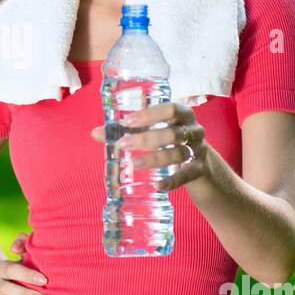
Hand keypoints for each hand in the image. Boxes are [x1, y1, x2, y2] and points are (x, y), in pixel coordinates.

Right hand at [0, 233, 46, 294]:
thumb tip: (15, 248)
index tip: (44, 280)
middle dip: (22, 293)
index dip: (26, 274)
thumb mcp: (27, 253)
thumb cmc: (27, 268)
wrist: (12, 284)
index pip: (9, 269)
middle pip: (2, 287)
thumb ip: (23, 242)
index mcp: (0, 268)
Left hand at [89, 100, 207, 191]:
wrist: (200, 160)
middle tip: (123, 144)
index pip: (170, 109)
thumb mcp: (154, 129)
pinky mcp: (199, 170)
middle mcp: (194, 130)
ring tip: (134, 164)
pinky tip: (156, 186)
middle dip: (146, 139)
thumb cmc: (169, 138)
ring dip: (155, 159)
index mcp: (182, 114)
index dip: (149, 115)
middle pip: (172, 133)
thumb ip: (127, 130)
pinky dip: (171, 181)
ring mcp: (198, 150)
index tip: (127, 122)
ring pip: (179, 154)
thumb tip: (95, 133)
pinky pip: (186, 175)